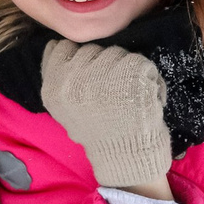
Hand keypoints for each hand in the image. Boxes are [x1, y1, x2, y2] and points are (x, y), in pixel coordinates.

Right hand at [40, 41, 172, 191]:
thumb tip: (59, 45)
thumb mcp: (66, 110)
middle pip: (93, 49)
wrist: (126, 158)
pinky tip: (144, 98)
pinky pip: (142, 62)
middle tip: (112, 93)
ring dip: (126, 71)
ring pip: (117, 53)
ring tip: (128, 97)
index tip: (91, 77)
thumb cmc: (100, 135)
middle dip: (104, 65)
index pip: (61, 47)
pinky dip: (149, 79)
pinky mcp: (131, 73)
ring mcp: (102, 74)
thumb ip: (61, 79)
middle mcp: (74, 78)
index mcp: (54, 87)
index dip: (80, 58)